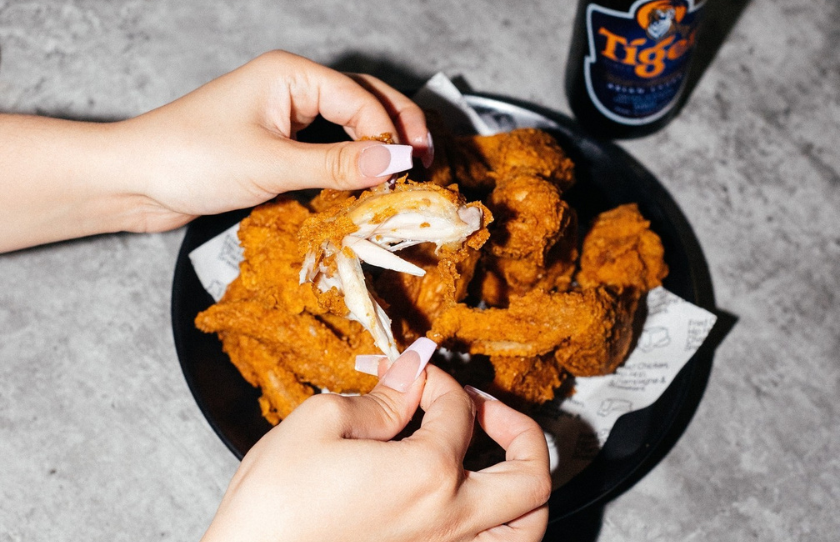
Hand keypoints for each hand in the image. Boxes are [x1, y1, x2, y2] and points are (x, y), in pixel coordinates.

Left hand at [115, 50, 431, 231]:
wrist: (135, 182)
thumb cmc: (189, 158)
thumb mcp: (271, 164)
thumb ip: (336, 165)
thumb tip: (395, 163)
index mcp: (290, 75)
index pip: (360, 99)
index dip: (390, 133)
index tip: (410, 168)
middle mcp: (290, 89)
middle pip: (363, 102)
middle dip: (397, 129)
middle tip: (426, 161)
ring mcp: (284, 117)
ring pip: (347, 126)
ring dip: (377, 147)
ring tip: (404, 173)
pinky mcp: (276, 146)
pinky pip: (327, 150)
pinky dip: (351, 165)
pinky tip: (365, 184)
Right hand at [201, 341, 551, 541]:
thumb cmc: (273, 509)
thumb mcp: (319, 425)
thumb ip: (380, 397)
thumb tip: (411, 369)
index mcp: (428, 475)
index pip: (457, 409)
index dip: (434, 379)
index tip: (410, 375)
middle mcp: (450, 521)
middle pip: (530, 473)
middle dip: (516, 426)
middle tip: (482, 409)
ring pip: (528, 527)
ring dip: (527, 485)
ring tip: (501, 461)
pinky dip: (503, 527)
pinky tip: (475, 507)